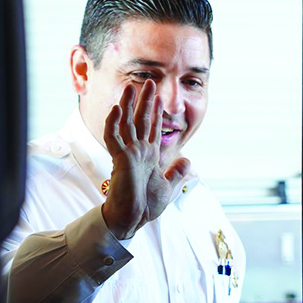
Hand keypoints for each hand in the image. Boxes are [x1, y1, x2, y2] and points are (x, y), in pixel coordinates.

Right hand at [100, 82, 191, 240]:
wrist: (131, 219)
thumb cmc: (145, 205)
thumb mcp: (168, 186)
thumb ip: (176, 173)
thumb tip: (188, 161)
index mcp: (149, 155)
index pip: (153, 128)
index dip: (156, 112)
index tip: (158, 97)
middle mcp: (138, 151)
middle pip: (141, 120)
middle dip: (145, 101)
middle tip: (148, 82)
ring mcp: (128, 154)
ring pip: (126, 124)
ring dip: (128, 105)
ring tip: (130, 87)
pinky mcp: (120, 161)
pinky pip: (114, 138)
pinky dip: (114, 124)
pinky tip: (117, 109)